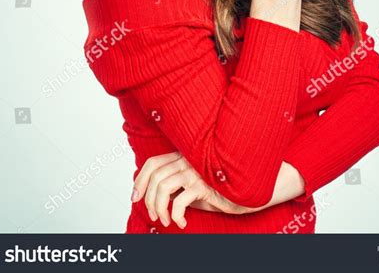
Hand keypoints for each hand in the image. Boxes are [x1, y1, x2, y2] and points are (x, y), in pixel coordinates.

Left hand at [130, 152, 244, 228]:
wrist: (242, 192)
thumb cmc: (215, 190)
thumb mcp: (190, 185)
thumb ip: (174, 183)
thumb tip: (150, 194)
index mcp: (182, 156)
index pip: (152, 162)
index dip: (140, 180)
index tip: (136, 197)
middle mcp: (187, 160)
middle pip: (155, 176)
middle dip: (149, 200)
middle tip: (154, 216)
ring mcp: (195, 171)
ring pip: (163, 187)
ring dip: (160, 208)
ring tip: (166, 220)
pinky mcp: (204, 185)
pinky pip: (179, 201)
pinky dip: (175, 215)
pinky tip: (182, 223)